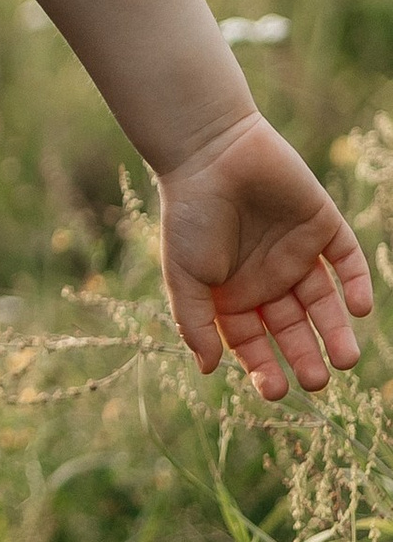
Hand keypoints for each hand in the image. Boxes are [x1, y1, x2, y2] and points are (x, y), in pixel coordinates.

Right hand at [157, 113, 372, 397]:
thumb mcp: (184, 275)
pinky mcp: (323, 225)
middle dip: (306, 356)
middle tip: (318, 381)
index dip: (265, 367)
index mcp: (233, 293)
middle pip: (294, 328)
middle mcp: (269, 278)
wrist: (209, 151)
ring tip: (346, 360)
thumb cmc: (189, 214)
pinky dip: (356, 284)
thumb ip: (195, 323)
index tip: (277, 391)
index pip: (255, 340)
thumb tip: (207, 369)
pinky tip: (357, 309)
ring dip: (336, 331)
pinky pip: (348, 260)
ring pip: (325, 302)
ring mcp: (298, 252)